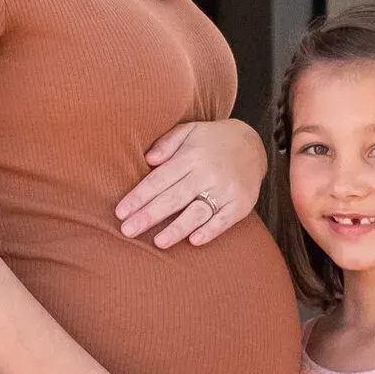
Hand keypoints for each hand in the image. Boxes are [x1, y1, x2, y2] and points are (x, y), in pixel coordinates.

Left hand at [115, 118, 267, 249]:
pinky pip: (224, 220)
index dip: (139, 196)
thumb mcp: (189, 131)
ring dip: (178, 228)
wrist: (253, 144)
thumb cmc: (211, 141)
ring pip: (198, 211)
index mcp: (191, 156)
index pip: (160, 179)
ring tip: (158, 242)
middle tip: (128, 231)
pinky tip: (194, 241)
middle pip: (174, 197)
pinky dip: (210, 230)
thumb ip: (167, 143)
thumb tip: (148, 160)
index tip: (121, 212)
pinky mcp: (241, 203)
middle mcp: (208, 173)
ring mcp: (226, 189)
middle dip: (149, 215)